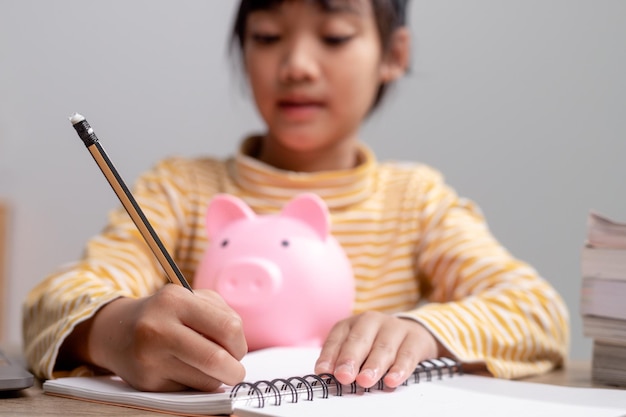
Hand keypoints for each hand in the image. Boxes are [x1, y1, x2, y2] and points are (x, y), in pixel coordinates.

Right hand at [65, 285, 247, 391]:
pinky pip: (189, 391)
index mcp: (175, 300)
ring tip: (207, 367)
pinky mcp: (147, 382)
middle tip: (235, 371)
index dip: (240, 344)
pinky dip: (196, 385)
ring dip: (216, 379)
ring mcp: (150, 358)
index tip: (238, 349)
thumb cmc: (165, 314)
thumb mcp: (191, 299)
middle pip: (217, 359)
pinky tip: (184, 371)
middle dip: (235, 371)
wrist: (116, 331)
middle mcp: (158, 328)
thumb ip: (220, 316)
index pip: (228, 327)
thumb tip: (238, 351)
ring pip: (205, 381)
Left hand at [314, 311, 439, 388]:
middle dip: (350, 359)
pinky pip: (407, 355)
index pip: (338, 337)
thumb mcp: (358, 348)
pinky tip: (392, 380)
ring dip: (373, 366)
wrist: (413, 333)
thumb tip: (326, 374)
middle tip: (343, 376)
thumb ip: (341, 359)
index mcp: (353, 323)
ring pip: (383, 348)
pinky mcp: (415, 338)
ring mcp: (395, 328)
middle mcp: (372, 321)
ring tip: (365, 381)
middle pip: (359, 340)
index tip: (323, 372)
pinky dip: (400, 369)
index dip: (330, 355)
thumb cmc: (377, 344)